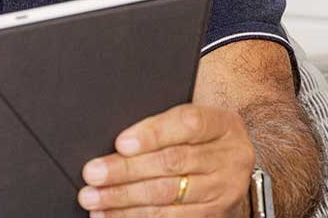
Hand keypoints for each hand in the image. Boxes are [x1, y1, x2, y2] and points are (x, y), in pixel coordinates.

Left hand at [78, 104, 253, 216]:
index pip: (187, 125)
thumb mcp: (190, 120)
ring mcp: (223, 190)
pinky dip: (139, 217)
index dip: (152, 134)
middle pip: (172, 163)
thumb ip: (160, 126)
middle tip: (93, 175)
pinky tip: (114, 215)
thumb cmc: (201, 136)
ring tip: (95, 199)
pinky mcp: (214, 214)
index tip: (120, 144)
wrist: (234, 161)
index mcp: (221, 124)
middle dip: (126, 171)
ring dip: (125, 199)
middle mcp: (227, 158)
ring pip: (169, 195)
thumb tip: (118, 145)